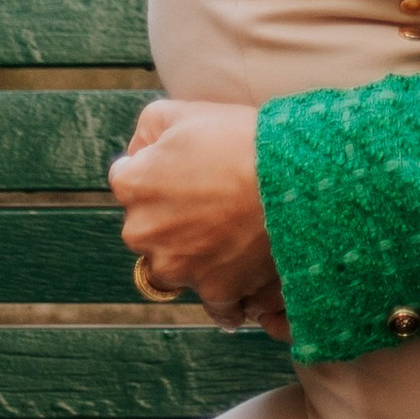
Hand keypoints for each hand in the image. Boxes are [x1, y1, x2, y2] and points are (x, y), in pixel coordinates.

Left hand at [111, 95, 277, 313]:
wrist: (291, 178)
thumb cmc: (239, 139)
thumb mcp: (183, 111)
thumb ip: (147, 130)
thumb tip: (138, 153)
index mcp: (133, 186)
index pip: (128, 180)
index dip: (157, 170)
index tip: (184, 168)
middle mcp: (143, 232)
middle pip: (149, 225)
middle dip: (171, 215)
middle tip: (211, 197)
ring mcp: (177, 267)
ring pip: (176, 265)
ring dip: (195, 254)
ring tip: (232, 232)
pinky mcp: (213, 291)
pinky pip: (215, 306)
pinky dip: (226, 299)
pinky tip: (240, 280)